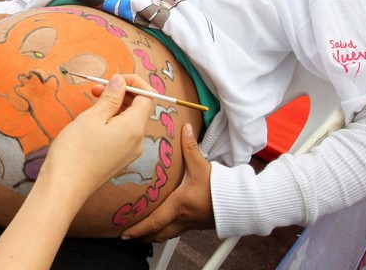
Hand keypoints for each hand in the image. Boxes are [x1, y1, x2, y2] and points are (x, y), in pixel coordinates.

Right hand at [40, 74, 157, 194]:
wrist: (63, 188)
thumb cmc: (75, 151)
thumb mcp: (92, 117)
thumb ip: (110, 97)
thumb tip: (121, 81)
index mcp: (134, 128)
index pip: (148, 97)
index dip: (134, 83)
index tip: (113, 79)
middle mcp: (137, 141)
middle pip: (140, 108)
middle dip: (121, 94)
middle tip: (94, 89)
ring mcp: (129, 153)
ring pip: (129, 121)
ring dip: (114, 107)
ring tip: (91, 105)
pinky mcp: (119, 160)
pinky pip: (123, 134)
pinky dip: (112, 122)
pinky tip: (92, 123)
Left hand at [121, 122, 213, 241]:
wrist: (241, 203)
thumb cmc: (221, 188)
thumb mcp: (202, 166)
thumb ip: (190, 147)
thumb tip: (184, 129)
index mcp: (179, 205)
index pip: (153, 222)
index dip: (137, 229)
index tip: (124, 234)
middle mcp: (182, 218)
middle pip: (157, 234)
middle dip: (142, 236)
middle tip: (128, 236)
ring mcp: (191, 224)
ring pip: (167, 235)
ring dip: (154, 235)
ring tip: (142, 234)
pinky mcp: (198, 224)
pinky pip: (178, 231)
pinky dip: (167, 230)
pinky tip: (165, 224)